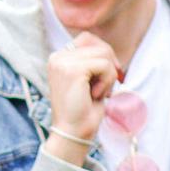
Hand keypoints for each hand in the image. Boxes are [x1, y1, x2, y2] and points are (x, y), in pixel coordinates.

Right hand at [44, 31, 119, 166]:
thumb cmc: (83, 109)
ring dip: (109, 76)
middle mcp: (57, 57)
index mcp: (58, 58)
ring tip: (98, 92)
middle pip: (98, 45)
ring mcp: (62, 63)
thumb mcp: (88, 79)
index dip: (105, 53)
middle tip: (105, 87)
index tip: (111, 73)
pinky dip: (107, 82)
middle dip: (110, 65)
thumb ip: (92, 61)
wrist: (73, 131)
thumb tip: (111, 52)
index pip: (88, 39)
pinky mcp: (72, 70)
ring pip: (104, 54)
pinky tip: (95, 95)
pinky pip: (104, 66)